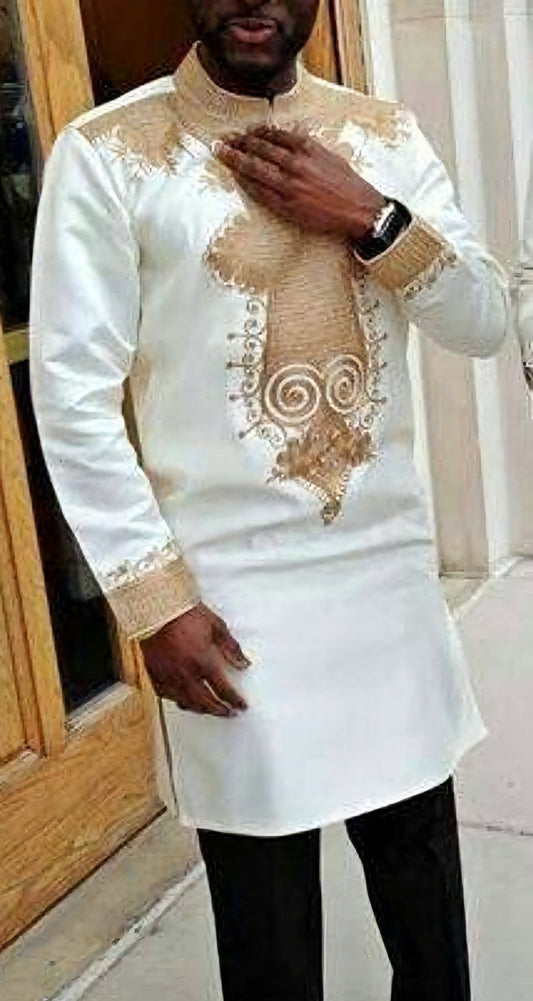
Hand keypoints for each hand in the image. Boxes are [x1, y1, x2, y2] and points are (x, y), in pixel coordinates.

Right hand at [140, 603, 249, 717]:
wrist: (152, 607)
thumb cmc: (182, 612)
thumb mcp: (214, 625)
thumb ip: (230, 647)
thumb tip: (244, 663)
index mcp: (202, 661)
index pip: (223, 689)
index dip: (234, 700)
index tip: (241, 705)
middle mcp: (185, 674)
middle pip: (205, 702)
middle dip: (220, 709)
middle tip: (228, 713)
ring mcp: (167, 676)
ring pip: (186, 702)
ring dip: (201, 709)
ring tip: (209, 710)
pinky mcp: (152, 674)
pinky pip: (168, 696)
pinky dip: (179, 700)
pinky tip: (184, 700)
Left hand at [217, 126, 384, 240]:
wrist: (359, 210)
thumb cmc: (347, 184)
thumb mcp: (330, 156)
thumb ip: (308, 146)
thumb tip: (291, 135)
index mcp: (307, 148)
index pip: (274, 135)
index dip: (256, 132)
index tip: (245, 131)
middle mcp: (295, 163)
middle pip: (259, 149)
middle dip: (239, 143)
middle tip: (224, 140)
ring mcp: (289, 185)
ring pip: (255, 168)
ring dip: (235, 159)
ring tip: (222, 153)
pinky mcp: (286, 205)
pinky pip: (259, 192)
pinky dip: (246, 182)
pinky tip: (237, 176)